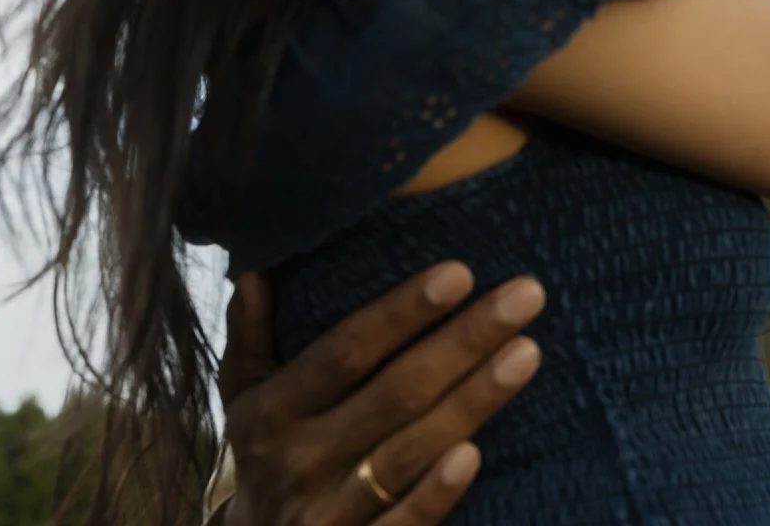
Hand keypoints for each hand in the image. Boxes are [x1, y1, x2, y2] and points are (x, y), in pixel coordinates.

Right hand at [218, 264, 545, 525]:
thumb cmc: (266, 453)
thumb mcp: (242, 395)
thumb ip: (252, 332)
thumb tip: (257, 268)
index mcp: (272, 409)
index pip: (345, 350)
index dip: (401, 312)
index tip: (461, 271)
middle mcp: (299, 458)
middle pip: (395, 391)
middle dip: (464, 340)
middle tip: (526, 294)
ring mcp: (328, 510)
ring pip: (411, 450)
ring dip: (473, 400)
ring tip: (528, 352)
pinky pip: (405, 522)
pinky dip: (438, 491)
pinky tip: (479, 453)